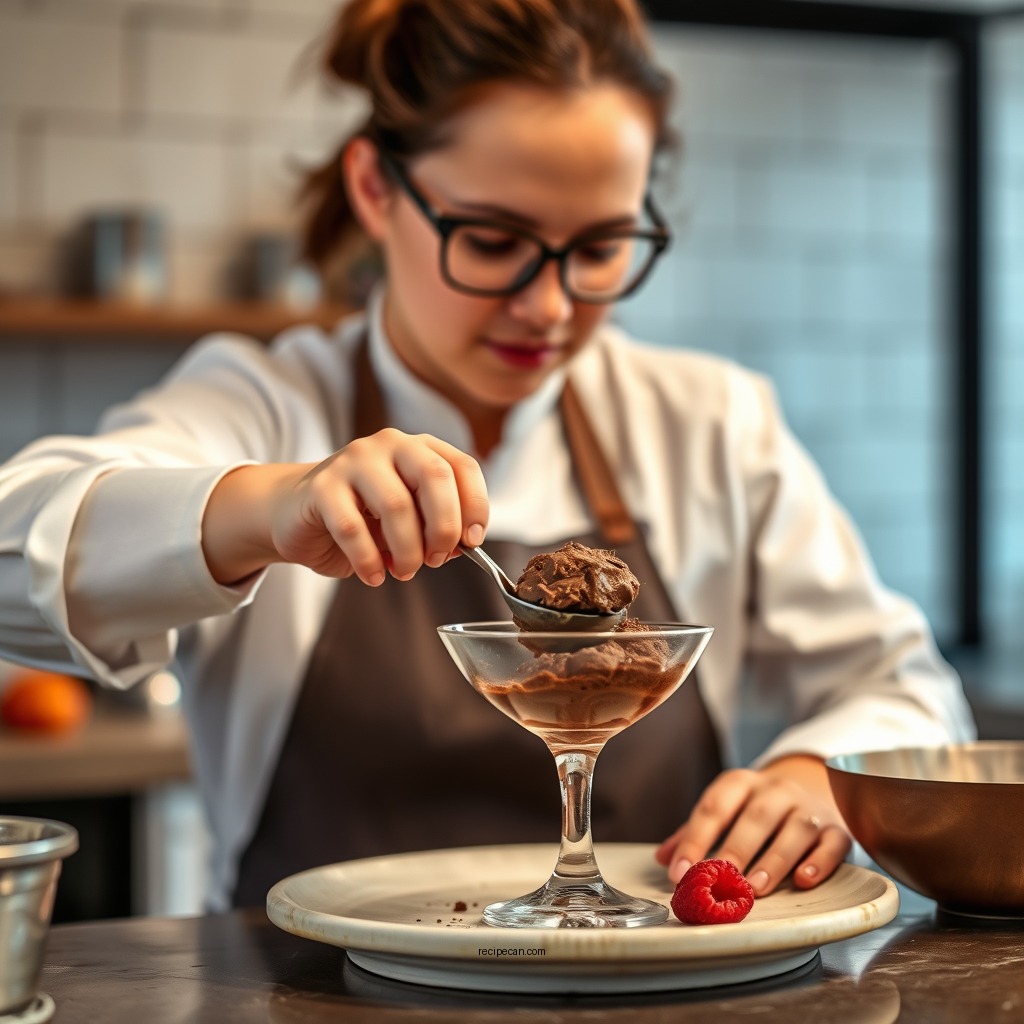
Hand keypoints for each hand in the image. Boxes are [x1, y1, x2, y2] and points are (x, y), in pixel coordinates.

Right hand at [202, 428, 488, 585]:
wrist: (295, 512)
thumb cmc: (361, 516)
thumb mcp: (408, 520)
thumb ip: (436, 526)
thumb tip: (463, 545)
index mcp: (418, 448)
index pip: (462, 467)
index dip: (475, 506)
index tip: (472, 541)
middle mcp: (390, 445)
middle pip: (434, 477)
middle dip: (443, 527)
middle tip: (437, 559)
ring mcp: (353, 461)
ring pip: (395, 505)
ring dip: (407, 550)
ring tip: (405, 571)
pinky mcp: (321, 486)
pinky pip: (352, 528)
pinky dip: (368, 560)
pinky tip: (373, 575)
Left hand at [654, 755, 852, 896]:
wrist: (813, 785)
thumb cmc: (758, 807)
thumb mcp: (726, 808)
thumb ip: (695, 831)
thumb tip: (663, 858)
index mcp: (741, 783)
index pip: (714, 806)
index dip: (694, 838)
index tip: (678, 871)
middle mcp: (776, 791)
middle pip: (756, 817)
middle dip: (736, 850)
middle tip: (720, 880)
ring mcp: (809, 808)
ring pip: (795, 829)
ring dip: (775, 859)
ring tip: (755, 887)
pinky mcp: (838, 829)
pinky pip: (832, 843)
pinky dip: (820, 862)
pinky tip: (804, 879)